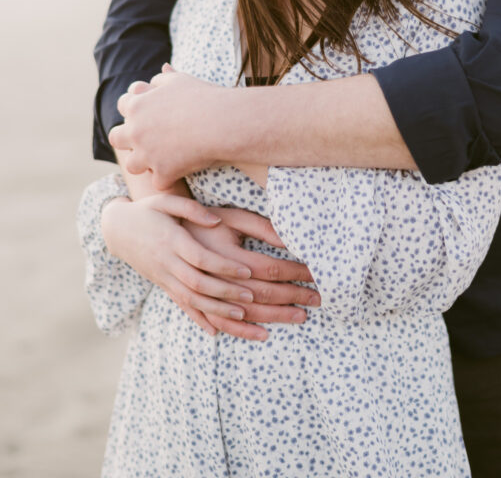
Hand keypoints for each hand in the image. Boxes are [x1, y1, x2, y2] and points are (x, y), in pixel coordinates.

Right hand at [101, 193, 254, 335]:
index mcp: (171, 239)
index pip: (200, 258)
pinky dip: (198, 319)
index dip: (224, 266)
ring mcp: (162, 276)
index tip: (247, 270)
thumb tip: (216, 220)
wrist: (117, 229)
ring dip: (217, 310)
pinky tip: (216, 331)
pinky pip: (180, 305)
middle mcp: (166, 262)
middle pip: (197, 283)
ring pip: (190, 299)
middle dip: (226, 292)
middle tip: (252, 296)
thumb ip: (192, 209)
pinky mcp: (161, 285)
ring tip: (242, 315)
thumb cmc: (147, 210)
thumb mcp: (166, 201)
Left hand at [110, 65, 231, 186]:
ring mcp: (147, 154)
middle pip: (117, 138)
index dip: (134, 109)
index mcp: (137, 105)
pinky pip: (158, 182)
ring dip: (144, 164)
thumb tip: (157, 74)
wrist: (221, 122)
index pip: (123, 106)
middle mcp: (135, 131)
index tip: (147, 113)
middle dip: (128, 140)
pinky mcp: (163, 172)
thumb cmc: (203, 97)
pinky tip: (179, 174)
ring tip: (160, 161)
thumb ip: (163, 78)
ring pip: (133, 166)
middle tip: (146, 140)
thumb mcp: (181, 81)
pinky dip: (168, 179)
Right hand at [186, 207, 320, 339]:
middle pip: (258, 294)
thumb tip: (285, 238)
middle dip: (291, 296)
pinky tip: (260, 334)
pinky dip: (238, 330)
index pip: (267, 267)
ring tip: (299, 316)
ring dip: (272, 317)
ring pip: (240, 313)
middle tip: (317, 299)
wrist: (134, 229)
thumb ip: (256, 225)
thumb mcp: (224, 214)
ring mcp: (196, 293)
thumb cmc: (184, 216)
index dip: (293, 271)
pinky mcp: (186, 301)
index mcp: (220, 252)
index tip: (315, 274)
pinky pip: (215, 322)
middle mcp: (209, 277)